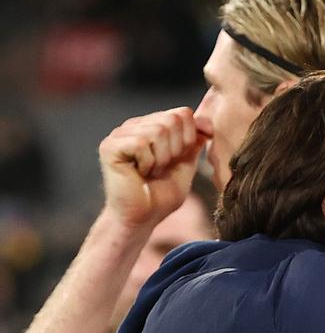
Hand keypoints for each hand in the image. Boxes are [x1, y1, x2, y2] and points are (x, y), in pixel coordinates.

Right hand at [99, 107, 206, 227]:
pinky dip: (148, 163)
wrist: (140, 219)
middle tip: (162, 168)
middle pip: (172, 119)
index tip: (178, 160)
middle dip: (176, 150)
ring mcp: (120, 134)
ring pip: (158, 130)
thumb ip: (194, 144)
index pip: (182, 113)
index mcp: (152, 127)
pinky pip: (142, 143)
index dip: (189, 138)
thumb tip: (206, 123)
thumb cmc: (160, 197)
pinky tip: (139, 173)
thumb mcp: (185, 167)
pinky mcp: (110, 146)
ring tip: (150, 172)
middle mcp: (135, 126)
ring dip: (162, 159)